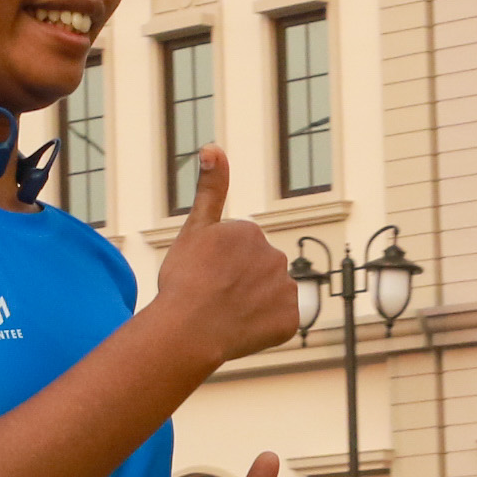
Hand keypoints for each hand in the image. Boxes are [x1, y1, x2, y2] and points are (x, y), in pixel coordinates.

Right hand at [152, 150, 301, 368]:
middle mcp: (275, 256)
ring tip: (226, 316)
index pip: (237, 252)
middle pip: (256, 272)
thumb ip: (210, 190)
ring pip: (268, 297)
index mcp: (251, 232)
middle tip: (213, 298)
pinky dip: (263, 328)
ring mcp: (286, 289)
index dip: (218, 267)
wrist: (188, 329)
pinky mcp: (291, 320)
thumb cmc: (185, 280)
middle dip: (239, 283)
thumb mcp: (194, 229)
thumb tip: (213, 146)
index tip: (203, 277)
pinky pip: (279, 322)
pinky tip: (242, 330)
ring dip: (253, 305)